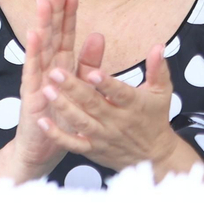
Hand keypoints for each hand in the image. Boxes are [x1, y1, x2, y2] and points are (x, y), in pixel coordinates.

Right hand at [10, 0, 98, 180]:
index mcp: (60, 67)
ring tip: (42, 6)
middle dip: (53, 13)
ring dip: (41, 26)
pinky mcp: (30, 96)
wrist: (41, 148)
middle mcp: (45, 70)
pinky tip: (33, 37)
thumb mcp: (80, 87)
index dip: (67, 15)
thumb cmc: (61, 118)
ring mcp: (36, 82)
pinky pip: (32, 72)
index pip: (64, 36)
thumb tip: (98, 35)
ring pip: (40, 50)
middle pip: (51, 37)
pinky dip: (33, 54)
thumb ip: (88, 63)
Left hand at [37, 45, 203, 177]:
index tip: (93, 72)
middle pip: (93, 104)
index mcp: (133, 104)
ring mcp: (102, 135)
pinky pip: (72, 143)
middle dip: (74, 88)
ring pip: (81, 122)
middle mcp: (116, 120)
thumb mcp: (160, 92)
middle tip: (55, 72)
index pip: (120, 92)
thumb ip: (157, 69)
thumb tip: (158, 46)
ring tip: (47, 91)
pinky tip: (43, 122)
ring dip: (63, 107)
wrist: (153, 156)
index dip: (107, 84)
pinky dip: (57, 135)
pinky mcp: (91, 148)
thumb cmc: (154, 118)